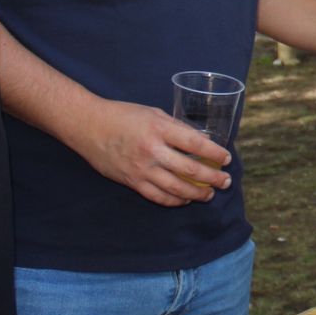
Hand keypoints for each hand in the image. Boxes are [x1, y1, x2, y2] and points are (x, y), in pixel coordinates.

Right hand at [76, 100, 231, 206]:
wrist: (88, 126)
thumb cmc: (123, 115)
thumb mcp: (154, 113)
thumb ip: (176, 128)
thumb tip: (200, 141)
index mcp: (159, 129)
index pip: (196, 144)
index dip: (215, 153)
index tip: (226, 158)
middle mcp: (152, 151)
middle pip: (190, 170)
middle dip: (213, 178)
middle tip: (225, 181)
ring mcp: (141, 169)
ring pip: (177, 188)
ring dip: (197, 194)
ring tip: (209, 194)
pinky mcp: (132, 181)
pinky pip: (158, 197)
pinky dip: (175, 200)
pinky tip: (185, 199)